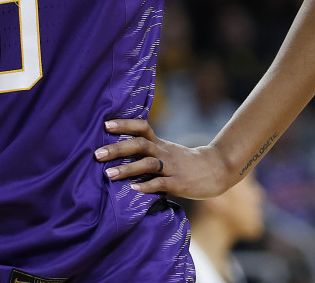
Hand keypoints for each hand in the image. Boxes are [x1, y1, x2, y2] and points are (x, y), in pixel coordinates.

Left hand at [94, 119, 231, 198]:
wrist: (217, 169)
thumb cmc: (186, 162)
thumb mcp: (167, 151)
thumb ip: (149, 151)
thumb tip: (120, 152)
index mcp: (160, 143)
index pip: (141, 127)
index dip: (124, 124)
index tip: (105, 125)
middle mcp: (164, 152)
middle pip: (140, 144)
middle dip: (117, 148)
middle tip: (97, 154)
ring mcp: (171, 168)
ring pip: (148, 163)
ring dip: (127, 169)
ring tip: (108, 174)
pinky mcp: (178, 184)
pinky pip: (161, 184)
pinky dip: (147, 186)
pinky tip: (133, 190)